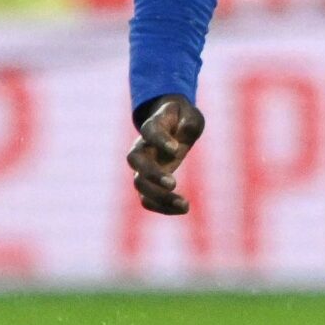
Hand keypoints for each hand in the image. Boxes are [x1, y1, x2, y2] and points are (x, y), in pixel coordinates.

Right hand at [126, 95, 205, 215]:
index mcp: (152, 126)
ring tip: (184, 204)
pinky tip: (183, 209)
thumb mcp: (190, 115)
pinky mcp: (149, 182)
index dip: (159, 139)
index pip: (149, 130)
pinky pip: (147, 199)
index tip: (176, 149)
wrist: (171, 125)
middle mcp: (142, 147)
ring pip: (139, 184)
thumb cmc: (181, 119)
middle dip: (151, 173)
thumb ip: (189, 122)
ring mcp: (143, 166)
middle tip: (172, 183)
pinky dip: (162, 207)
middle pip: (135, 160)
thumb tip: (185, 132)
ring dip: (159, 196)